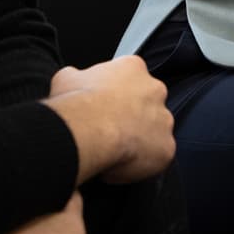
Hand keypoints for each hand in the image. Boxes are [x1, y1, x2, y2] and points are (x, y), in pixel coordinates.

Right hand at [44, 56, 174, 184]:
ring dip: (140, 139)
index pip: (130, 78)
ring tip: (116, 151)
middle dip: (132, 115)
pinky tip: (122, 165)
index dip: (115, 96)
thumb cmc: (77, 103)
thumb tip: (73, 79)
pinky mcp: (166, 147)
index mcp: (133, 68)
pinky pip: (157, 156)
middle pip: (147, 102)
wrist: (88, 130)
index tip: (103, 108)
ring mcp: (164, 119)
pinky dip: (142, 163)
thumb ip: (77, 77)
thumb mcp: (66, 79)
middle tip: (110, 131)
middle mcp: (155, 89)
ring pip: (156, 130)